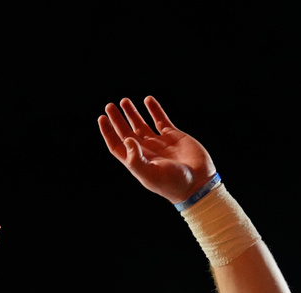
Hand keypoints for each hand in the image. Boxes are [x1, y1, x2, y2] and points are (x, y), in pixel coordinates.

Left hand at [98, 96, 215, 204]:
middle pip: (126, 133)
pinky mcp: (174, 136)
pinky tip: (148, 100)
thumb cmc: (173, 184)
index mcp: (137, 161)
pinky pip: (161, 120)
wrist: (198, 183)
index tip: (102, 118)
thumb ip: (136, 159)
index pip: (117, 145)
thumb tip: (127, 140)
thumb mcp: (150, 174)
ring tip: (124, 101)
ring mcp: (159, 143)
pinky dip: (154, 110)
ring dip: (132, 113)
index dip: (108, 132)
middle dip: (118, 119)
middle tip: (110, 106)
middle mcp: (146, 151)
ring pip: (142, 125)